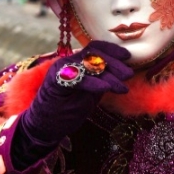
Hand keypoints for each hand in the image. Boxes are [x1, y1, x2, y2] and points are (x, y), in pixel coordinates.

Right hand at [12, 42, 132, 167]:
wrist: (45, 125)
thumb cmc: (68, 108)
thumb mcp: (91, 93)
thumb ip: (102, 80)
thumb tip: (124, 72)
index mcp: (76, 62)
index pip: (95, 48)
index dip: (112, 50)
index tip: (128, 56)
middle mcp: (68, 62)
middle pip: (94, 54)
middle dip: (115, 63)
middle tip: (128, 75)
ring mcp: (60, 70)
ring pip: (88, 65)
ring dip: (108, 74)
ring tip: (121, 86)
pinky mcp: (55, 82)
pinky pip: (77, 79)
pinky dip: (93, 83)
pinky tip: (105, 89)